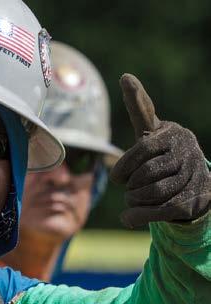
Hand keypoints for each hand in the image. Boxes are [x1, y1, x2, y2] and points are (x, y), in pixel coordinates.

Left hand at [111, 73, 210, 227]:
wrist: (194, 180)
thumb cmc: (163, 152)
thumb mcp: (151, 131)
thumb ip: (139, 108)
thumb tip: (126, 76)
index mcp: (172, 134)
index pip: (143, 149)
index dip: (124, 166)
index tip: (116, 178)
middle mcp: (187, 152)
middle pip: (145, 174)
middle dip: (130, 183)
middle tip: (127, 185)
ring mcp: (194, 176)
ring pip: (152, 193)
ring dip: (134, 200)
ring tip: (133, 197)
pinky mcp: (195, 201)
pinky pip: (160, 212)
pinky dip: (138, 217)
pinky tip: (127, 218)